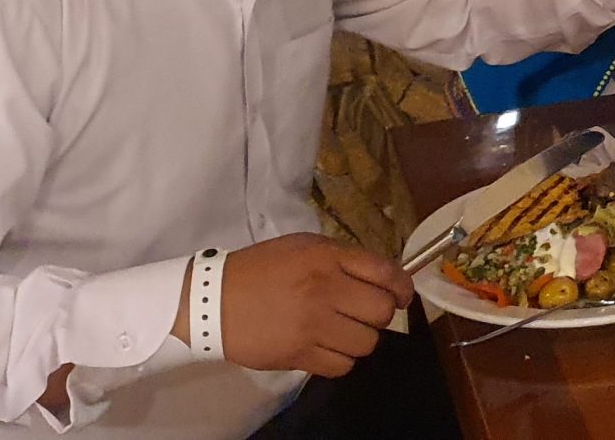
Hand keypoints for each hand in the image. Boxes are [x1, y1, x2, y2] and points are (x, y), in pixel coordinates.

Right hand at [184, 233, 413, 377]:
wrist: (212, 300)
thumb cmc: (261, 270)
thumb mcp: (303, 247)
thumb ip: (343, 259)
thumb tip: (383, 278)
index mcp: (326, 259)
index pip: (386, 273)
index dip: (402, 288)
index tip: (401, 296)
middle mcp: (324, 290)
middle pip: (382, 312)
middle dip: (379, 314)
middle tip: (362, 313)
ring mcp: (312, 326)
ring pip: (367, 343)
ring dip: (360, 339)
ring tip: (341, 331)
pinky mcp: (299, 355)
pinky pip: (342, 366)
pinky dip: (341, 360)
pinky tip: (327, 348)